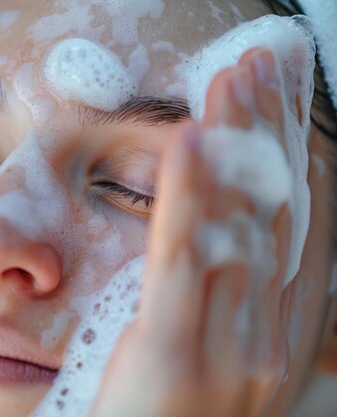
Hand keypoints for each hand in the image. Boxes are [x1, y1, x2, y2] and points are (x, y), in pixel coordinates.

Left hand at [90, 48, 291, 416]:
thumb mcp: (210, 353)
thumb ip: (229, 298)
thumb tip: (226, 233)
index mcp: (278, 334)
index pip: (293, 226)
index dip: (294, 154)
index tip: (283, 96)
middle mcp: (269, 338)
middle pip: (276, 215)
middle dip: (273, 133)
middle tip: (265, 64)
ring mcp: (230, 350)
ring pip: (239, 228)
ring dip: (238, 147)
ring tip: (232, 81)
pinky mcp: (174, 356)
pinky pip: (184, 263)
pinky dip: (190, 196)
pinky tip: (190, 141)